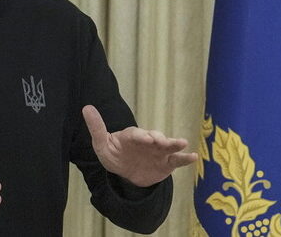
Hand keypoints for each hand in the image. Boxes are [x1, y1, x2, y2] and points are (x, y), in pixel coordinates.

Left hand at [82, 105, 196, 187]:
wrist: (127, 173)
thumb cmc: (114, 155)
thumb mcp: (102, 145)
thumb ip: (96, 128)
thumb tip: (86, 107)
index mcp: (131, 136)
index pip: (135, 134)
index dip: (140, 136)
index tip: (144, 138)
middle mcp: (147, 141)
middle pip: (154, 137)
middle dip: (158, 138)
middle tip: (160, 141)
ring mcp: (158, 151)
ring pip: (168, 146)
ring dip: (174, 144)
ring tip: (182, 143)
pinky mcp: (167, 163)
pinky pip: (177, 160)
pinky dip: (185, 158)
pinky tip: (194, 156)